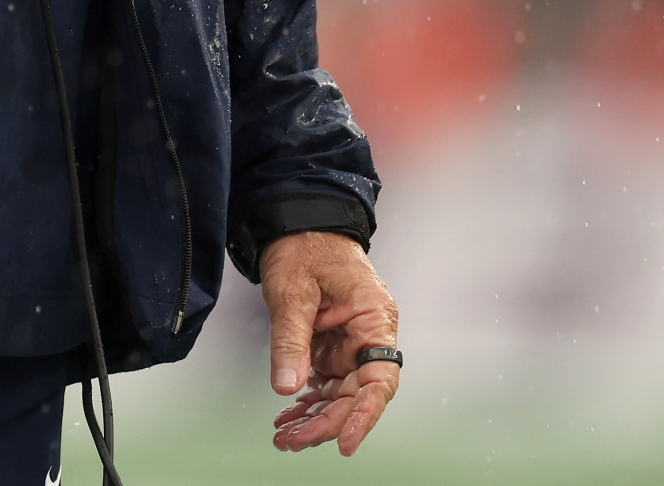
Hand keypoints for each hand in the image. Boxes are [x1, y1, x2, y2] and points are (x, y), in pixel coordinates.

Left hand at [259, 230, 399, 456]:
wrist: (295, 222)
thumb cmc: (305, 245)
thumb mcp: (293, 290)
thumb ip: (291, 338)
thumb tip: (287, 385)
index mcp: (374, 317)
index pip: (379, 379)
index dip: (364, 415)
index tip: (344, 441)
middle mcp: (367, 334)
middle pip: (355, 393)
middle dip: (326, 422)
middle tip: (293, 440)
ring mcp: (349, 342)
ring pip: (339, 393)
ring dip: (314, 417)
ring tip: (285, 435)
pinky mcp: (331, 344)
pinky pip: (324, 381)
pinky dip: (307, 400)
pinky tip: (288, 416)